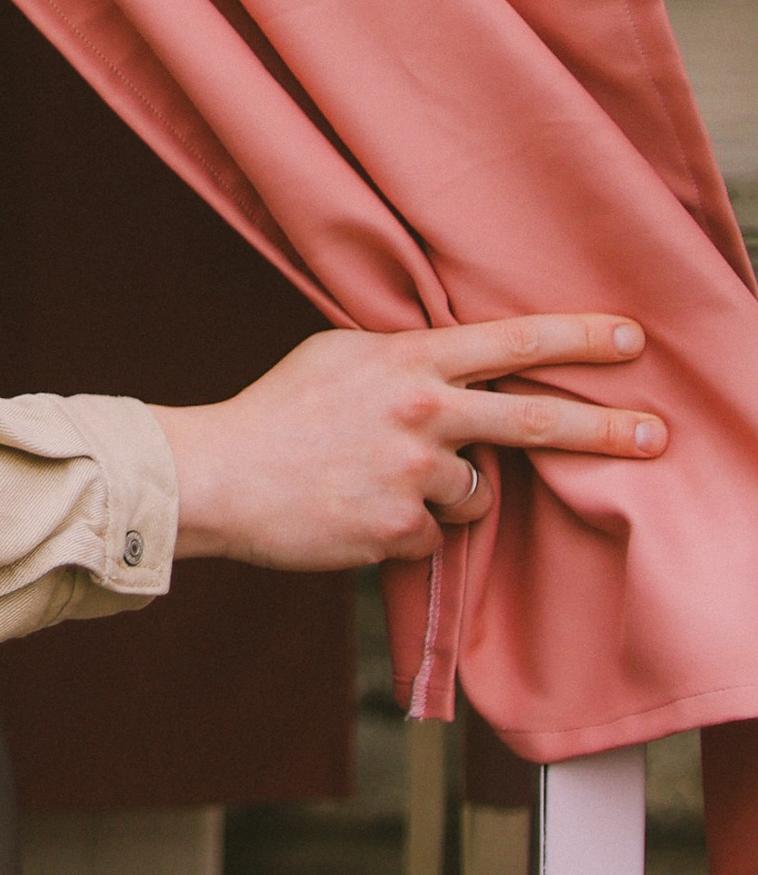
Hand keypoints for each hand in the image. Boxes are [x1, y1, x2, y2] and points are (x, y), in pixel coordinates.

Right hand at [152, 315, 659, 573]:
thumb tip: (454, 366)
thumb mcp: (339, 357)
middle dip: (606, 428)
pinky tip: (356, 513)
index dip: (577, 338)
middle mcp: (420, 411)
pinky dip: (404, 531)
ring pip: (477, 491)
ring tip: (378, 481)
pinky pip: (432, 536)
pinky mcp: (397, 528)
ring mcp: (411, 472)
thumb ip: (403, 358)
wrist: (217, 474)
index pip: (510, 341)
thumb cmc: (276, 413)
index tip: (630, 339)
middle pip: (536, 419)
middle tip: (656, 434)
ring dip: (447, 493)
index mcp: (407, 361)